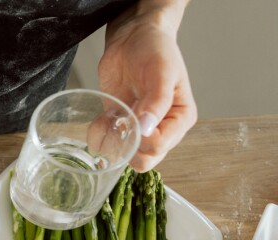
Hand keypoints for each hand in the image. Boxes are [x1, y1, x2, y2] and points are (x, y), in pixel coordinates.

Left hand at [99, 3, 195, 170]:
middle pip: (144, 159)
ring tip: (111, 116)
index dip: (142, 138)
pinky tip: (102, 118)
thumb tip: (147, 129)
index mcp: (180, 119)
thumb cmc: (155, 50)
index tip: (133, 117)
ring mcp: (138, 129)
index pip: (160, 146)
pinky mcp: (119, 124)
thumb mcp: (161, 71)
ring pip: (123, 156)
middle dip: (126, 146)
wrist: (132, 38)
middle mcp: (161, 128)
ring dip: (110, 141)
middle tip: (120, 121)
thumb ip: (156, 102)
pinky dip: (99, 135)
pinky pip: (106, 144)